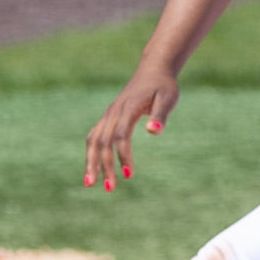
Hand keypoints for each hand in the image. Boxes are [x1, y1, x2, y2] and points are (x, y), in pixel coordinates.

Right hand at [84, 62, 179, 191]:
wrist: (153, 71)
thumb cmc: (163, 86)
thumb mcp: (168, 98)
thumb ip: (160, 115)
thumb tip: (153, 131)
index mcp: (128, 108)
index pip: (121, 136)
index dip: (123, 155)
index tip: (129, 174)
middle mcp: (113, 112)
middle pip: (103, 142)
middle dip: (104, 166)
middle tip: (110, 188)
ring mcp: (108, 115)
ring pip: (93, 140)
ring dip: (91, 162)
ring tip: (91, 184)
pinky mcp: (108, 118)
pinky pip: (94, 137)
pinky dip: (91, 153)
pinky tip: (94, 170)